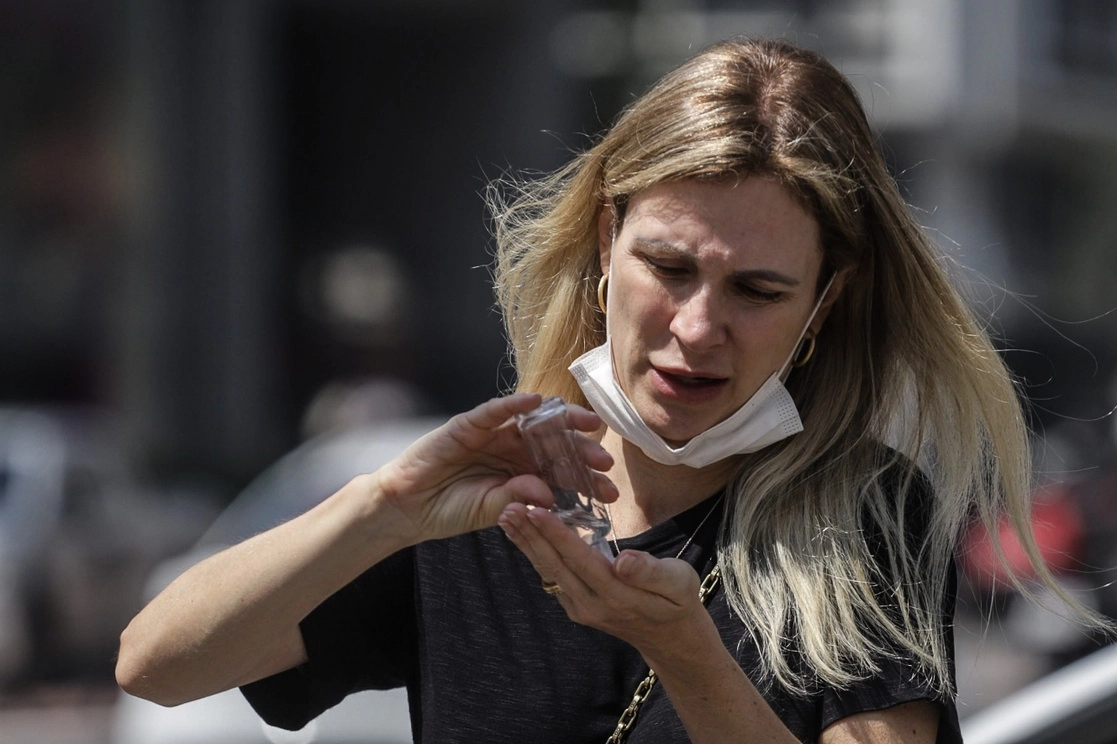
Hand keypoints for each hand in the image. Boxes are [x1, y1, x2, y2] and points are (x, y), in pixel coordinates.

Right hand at [372, 394, 616, 545]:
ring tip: (587, 423)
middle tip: (606, 460)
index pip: (560, 470)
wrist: (408, 507)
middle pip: (554, 443)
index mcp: (521, 471)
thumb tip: (548, 493)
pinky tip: (536, 401)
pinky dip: (513, 404)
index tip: (610, 489)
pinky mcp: (468, 424)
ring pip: (532, 422)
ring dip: (560, 421)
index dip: (586, 477)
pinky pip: (494, 410)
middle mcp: (512, 449)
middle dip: (582, 450)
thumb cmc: (450, 509)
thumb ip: (518, 499)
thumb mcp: (491, 510)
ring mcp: (492, 434)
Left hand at [498, 503, 704, 653]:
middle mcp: (591, 605)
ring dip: (526, 543)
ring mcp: (580, 608)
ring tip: (507, 517)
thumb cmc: (677, 601)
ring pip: (548, 571)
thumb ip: (650, 571)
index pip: (580, 560)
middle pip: (554, 566)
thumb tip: (624, 560)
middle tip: (508, 508)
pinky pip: (552, 575)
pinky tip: (524, 533)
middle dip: (530, 535)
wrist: (669, 638)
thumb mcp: (679, 583)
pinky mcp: (575, 606)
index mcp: (617, 595)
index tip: (535, 510)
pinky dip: (536, 552)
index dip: (556, 534)